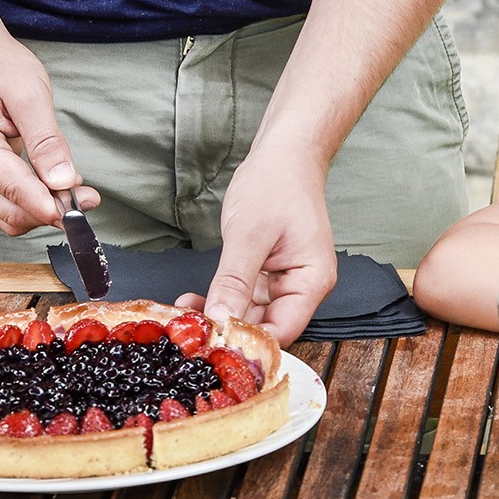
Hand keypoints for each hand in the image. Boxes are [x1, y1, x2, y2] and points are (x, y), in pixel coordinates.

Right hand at [0, 39, 97, 234]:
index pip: (16, 191)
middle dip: (52, 211)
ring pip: (10, 216)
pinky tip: (57, 186)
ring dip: (44, 211)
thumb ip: (46, 141)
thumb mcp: (31, 95)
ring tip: (77, 192)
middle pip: (12, 214)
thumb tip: (63, 182)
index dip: (51, 206)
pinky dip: (34, 202)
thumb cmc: (0, 68)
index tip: (83, 208)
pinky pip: (8, 203)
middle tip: (89, 197)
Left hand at [175, 150, 335, 345]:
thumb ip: (235, 281)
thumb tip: (221, 320)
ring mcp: (285, 282)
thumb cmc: (275, 184)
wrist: (283, 155)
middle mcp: (303, 287)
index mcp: (312, 282)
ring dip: (222, 316)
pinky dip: (223, 301)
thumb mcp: (249, 235)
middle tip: (189, 331)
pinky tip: (197, 301)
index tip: (212, 343)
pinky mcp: (269, 275)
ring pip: (253, 315)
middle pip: (268, 327)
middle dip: (229, 330)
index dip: (249, 342)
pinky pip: (246, 299)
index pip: (284, 331)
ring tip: (186, 313)